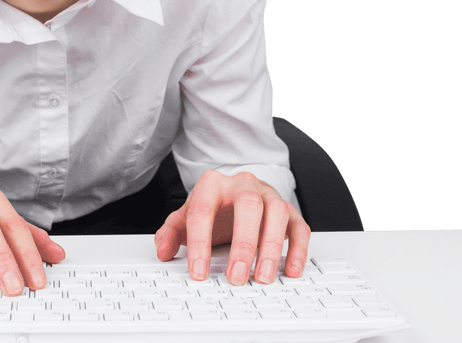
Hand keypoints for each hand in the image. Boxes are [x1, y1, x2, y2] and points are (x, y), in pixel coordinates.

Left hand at [154, 170, 309, 284]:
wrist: (235, 193)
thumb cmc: (211, 209)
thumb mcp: (185, 217)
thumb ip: (171, 232)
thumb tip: (163, 250)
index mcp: (212, 184)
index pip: (203, 210)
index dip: (199, 243)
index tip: (198, 272)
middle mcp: (243, 184)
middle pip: (248, 205)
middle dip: (243, 243)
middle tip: (236, 277)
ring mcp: (269, 194)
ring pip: (278, 212)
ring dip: (271, 247)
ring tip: (262, 277)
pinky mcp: (289, 209)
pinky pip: (299, 226)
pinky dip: (297, 249)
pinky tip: (291, 270)